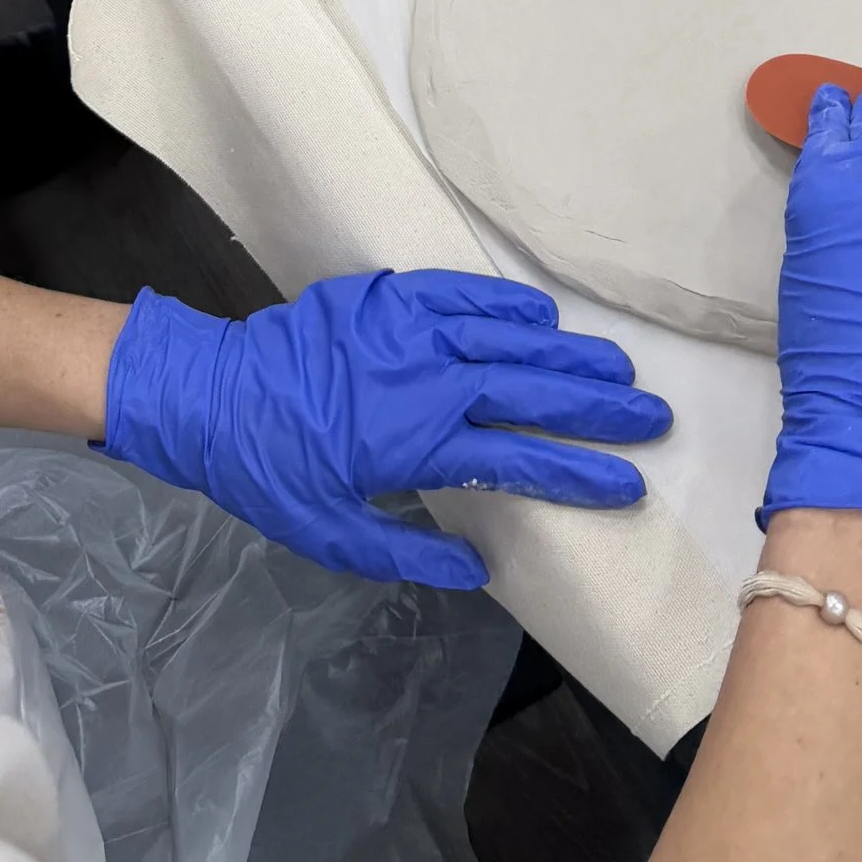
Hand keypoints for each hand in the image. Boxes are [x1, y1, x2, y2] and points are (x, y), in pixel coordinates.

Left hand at [103, 271, 673, 588]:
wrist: (211, 392)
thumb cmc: (267, 472)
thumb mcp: (327, 533)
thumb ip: (405, 551)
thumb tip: (476, 569)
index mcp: (415, 442)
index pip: (519, 460)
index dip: (578, 473)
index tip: (627, 483)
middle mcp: (425, 380)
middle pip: (530, 391)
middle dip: (596, 407)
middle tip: (651, 417)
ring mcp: (409, 330)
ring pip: (509, 338)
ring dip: (568, 354)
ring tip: (618, 369)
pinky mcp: (388, 297)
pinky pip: (461, 293)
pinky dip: (508, 304)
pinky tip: (545, 318)